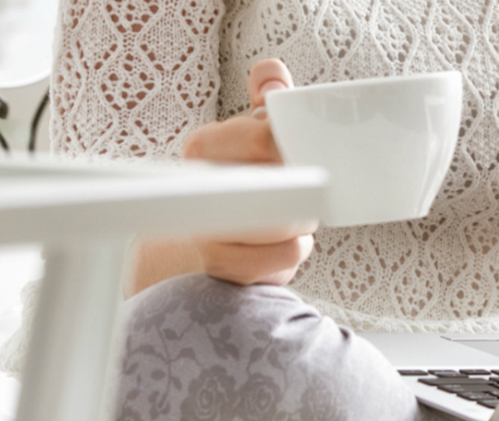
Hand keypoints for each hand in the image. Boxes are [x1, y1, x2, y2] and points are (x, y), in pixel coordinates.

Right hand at [182, 59, 316, 285]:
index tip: (298, 156)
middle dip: (301, 188)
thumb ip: (266, 101)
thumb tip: (270, 75)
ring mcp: (205, 231)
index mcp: (204, 147)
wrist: (196, 249)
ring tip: (291, 216)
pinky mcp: (224, 268)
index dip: (291, 149)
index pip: (263, 139)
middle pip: (280, 184)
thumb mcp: (250, 135)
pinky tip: (282, 244)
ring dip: (301, 221)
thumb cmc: (237, 185)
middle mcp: (199, 187)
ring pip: (287, 223)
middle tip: (301, 189)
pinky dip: (294, 251)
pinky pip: (286, 255)